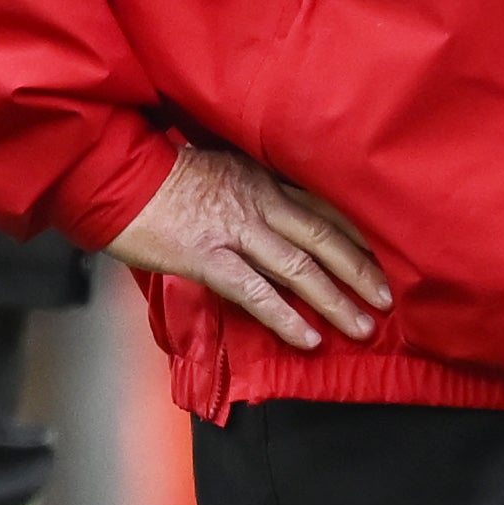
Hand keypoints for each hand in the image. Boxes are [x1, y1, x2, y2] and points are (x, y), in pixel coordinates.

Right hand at [105, 147, 392, 350]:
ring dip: (336, 300)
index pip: (323, 207)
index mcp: (263, 179)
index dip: (357, 234)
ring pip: (300, 267)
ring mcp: (236, 229)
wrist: (115, 175)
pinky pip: (256, 292)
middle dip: (360, 270)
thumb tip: (271, 210)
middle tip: (388, 298)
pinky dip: (285, 317)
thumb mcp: (218, 166)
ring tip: (363, 326)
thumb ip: (249, 187)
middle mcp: (260, 202)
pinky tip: (307, 338)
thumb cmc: (161, 173)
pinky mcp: (208, 257)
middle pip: (324, 237)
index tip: (385, 254)